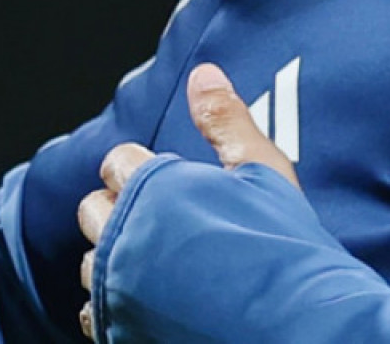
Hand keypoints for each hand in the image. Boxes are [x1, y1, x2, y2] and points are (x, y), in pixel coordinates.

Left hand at [75, 63, 298, 339]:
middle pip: (93, 210)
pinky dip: (112, 308)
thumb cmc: (285, 248)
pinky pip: (93, 315)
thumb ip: (225, 120)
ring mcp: (118, 290)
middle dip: (122, 211)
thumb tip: (202, 72)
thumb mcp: (263, 172)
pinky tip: (151, 306)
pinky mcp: (119, 333)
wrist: (299, 330)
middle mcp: (123, 236)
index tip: (177, 191)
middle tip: (172, 227)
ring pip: (89, 265)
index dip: (147, 172)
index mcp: (153, 187)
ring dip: (115, 261)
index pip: (117, 163)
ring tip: (166, 270)